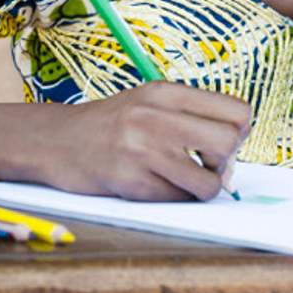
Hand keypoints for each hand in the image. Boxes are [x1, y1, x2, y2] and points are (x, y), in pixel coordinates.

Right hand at [49, 87, 252, 202]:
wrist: (54, 140)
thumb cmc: (110, 126)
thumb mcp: (149, 103)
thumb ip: (190, 119)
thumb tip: (232, 156)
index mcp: (166, 92)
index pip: (237, 111)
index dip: (238, 132)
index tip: (218, 141)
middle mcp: (155, 116)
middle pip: (229, 142)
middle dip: (225, 162)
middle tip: (204, 164)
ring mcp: (142, 150)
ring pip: (209, 183)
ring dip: (201, 188)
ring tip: (178, 178)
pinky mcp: (132, 182)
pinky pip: (178, 200)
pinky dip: (173, 198)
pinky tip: (151, 184)